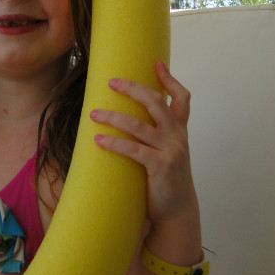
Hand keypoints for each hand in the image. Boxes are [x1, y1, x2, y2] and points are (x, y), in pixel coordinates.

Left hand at [90, 61, 197, 229]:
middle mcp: (177, 137)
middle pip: (156, 103)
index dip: (170, 80)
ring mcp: (171, 151)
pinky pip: (133, 150)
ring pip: (139, 125)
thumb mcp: (166, 152)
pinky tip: (98, 140)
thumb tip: (128, 116)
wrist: (177, 212)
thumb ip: (155, 135)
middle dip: (133, 89)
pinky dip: (114, 143)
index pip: (181, 99)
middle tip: (110, 82)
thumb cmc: (165, 179)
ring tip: (93, 113)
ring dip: (113, 116)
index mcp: (179, 131)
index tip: (156, 63)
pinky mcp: (161, 166)